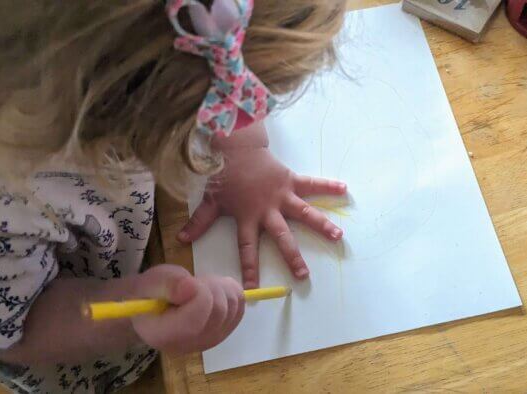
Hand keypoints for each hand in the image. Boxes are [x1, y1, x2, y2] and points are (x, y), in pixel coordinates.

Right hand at [131, 265, 243, 354]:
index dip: (200, 288)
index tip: (186, 283)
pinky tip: (213, 291)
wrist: (151, 309)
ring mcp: (209, 342)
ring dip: (221, 287)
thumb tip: (191, 289)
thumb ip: (169, 283)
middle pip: (220, 308)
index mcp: (166, 334)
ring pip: (233, 306)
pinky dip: (231, 293)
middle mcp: (191, 345)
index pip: (202, 309)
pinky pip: (239, 309)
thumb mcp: (151, 281)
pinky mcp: (222, 335)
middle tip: (193, 282)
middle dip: (211, 285)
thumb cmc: (149, 294)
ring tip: (201, 287)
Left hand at [179, 146, 346, 288]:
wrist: (236, 148)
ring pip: (304, 213)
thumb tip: (181, 240)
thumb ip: (199, 222)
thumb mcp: (210, 201)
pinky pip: (312, 184)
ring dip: (321, 224)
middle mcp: (268, 210)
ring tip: (338, 235)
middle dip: (293, 256)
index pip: (247, 248)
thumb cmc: (224, 176)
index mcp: (248, 217)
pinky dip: (328, 185)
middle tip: (304, 274)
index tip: (253, 288)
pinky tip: (345, 188)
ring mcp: (282, 195)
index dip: (249, 268)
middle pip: (282, 236)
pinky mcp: (291, 180)